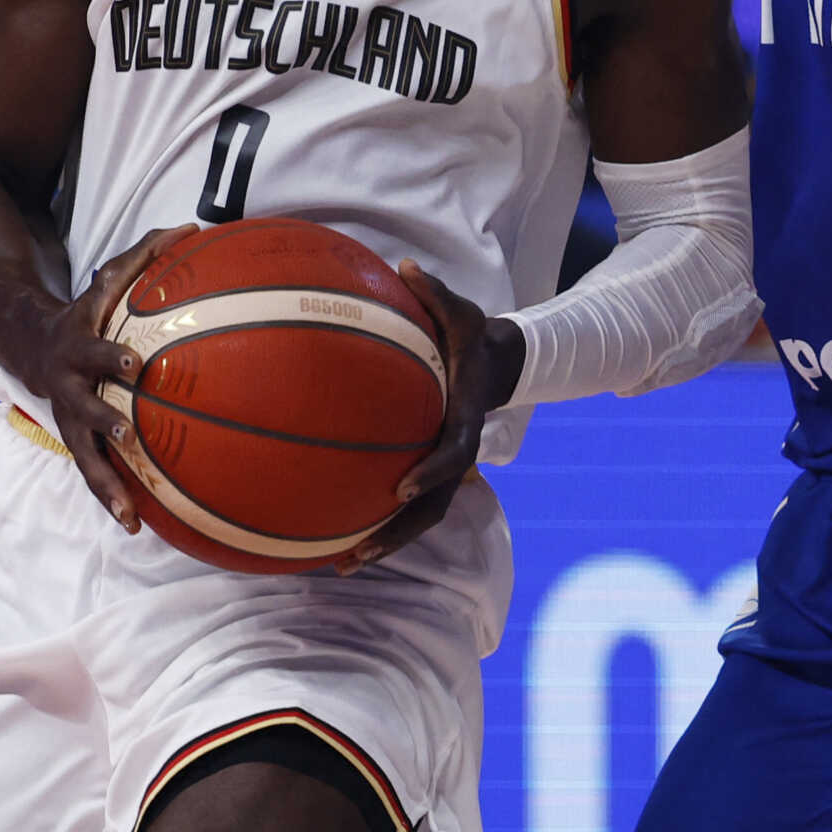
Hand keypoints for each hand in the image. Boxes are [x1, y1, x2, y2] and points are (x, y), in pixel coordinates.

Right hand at [27, 223, 197, 531]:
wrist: (28, 343)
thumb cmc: (84, 309)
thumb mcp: (107, 280)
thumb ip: (146, 253)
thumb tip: (194, 226)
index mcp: (78, 346)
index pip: (95, 348)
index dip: (110, 355)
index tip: (134, 362)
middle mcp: (69, 387)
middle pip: (83, 409)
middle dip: (103, 423)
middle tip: (128, 437)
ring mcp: (70, 419)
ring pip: (83, 456)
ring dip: (105, 484)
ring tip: (129, 515)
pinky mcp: (76, 442)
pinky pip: (93, 475)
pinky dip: (112, 499)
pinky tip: (137, 526)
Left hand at [334, 259, 527, 571]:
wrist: (495, 365)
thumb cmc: (472, 337)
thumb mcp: (463, 312)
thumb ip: (435, 293)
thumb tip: (405, 266)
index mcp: (466, 420)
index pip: (454, 454)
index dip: (431, 473)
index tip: (400, 486)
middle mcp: (457, 454)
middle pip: (434, 507)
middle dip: (398, 533)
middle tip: (361, 550)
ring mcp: (444, 471)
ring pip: (420, 519)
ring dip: (385, 544)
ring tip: (342, 565)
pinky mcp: (427, 473)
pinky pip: (405, 507)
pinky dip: (377, 526)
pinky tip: (336, 540)